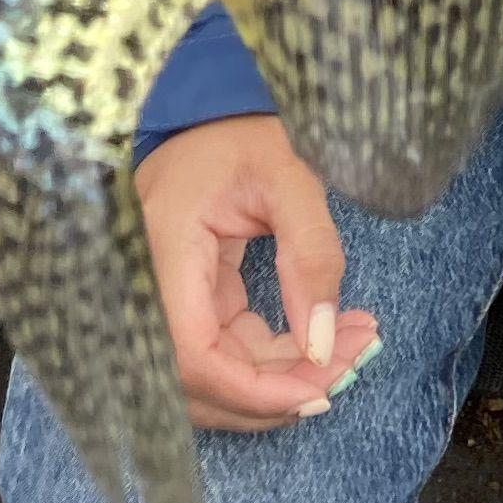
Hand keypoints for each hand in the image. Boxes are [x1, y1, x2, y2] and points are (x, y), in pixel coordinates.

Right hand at [133, 112, 383, 431]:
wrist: (209, 111)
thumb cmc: (243, 133)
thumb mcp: (289, 178)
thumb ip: (310, 255)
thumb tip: (322, 345)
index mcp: (164, 248)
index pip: (194, 355)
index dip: (254, 391)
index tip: (320, 390)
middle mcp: (150, 284)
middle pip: (202, 381)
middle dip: (279, 391)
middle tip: (353, 362)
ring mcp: (164, 297)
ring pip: (215, 375)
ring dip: (281, 382)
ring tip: (351, 348)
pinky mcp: (188, 300)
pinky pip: (224, 351)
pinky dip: (274, 360)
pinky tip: (325, 338)